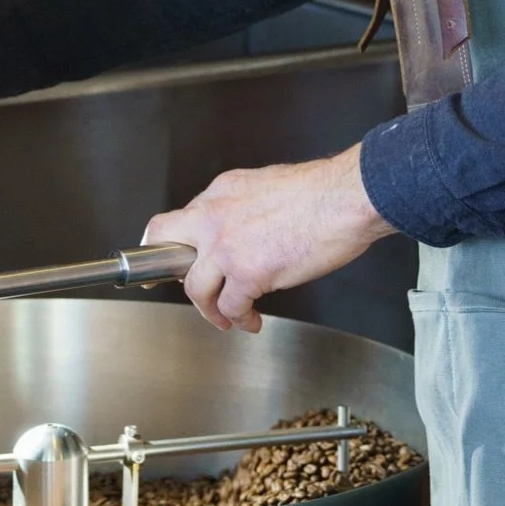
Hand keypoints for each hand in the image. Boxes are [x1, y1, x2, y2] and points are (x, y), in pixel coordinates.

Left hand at [143, 145, 392, 333]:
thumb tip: (241, 228)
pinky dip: (239, 318)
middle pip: (164, 244)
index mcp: (222, 191)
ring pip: (194, 286)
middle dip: (161, 268)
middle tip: (157, 282)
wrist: (347, 197)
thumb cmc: (322, 192)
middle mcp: (216, 216)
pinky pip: (231, 306)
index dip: (177, 241)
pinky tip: (251, 320)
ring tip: (223, 317)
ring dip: (208, 307)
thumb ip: (243, 206)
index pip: (183, 218)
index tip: (172, 253)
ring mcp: (227, 246)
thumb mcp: (266, 185)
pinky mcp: (248, 273)